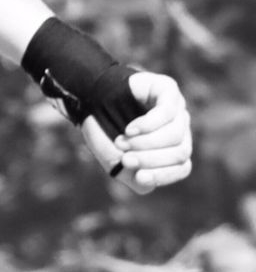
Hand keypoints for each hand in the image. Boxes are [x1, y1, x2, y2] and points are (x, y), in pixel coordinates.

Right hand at [80, 70, 191, 193]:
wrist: (90, 99)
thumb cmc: (105, 133)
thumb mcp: (116, 162)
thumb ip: (133, 177)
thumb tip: (147, 182)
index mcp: (173, 147)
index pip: (182, 167)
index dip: (162, 175)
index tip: (138, 177)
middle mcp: (179, 127)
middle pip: (180, 152)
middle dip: (151, 159)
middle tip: (126, 159)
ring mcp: (176, 108)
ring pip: (175, 134)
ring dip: (146, 142)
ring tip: (122, 142)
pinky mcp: (167, 89)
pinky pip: (167, 112)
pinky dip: (147, 125)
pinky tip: (129, 130)